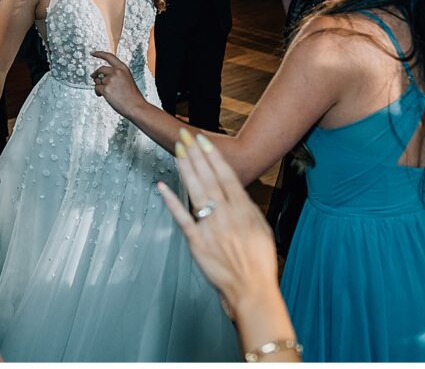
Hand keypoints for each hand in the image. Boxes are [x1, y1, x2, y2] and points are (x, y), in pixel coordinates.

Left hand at [91, 51, 147, 116]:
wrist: (136, 106)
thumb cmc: (132, 96)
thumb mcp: (127, 79)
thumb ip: (116, 74)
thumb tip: (101, 76)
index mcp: (123, 68)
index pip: (109, 56)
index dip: (100, 54)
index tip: (93, 53)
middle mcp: (116, 72)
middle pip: (100, 69)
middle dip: (96, 74)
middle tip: (94, 77)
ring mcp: (110, 80)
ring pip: (98, 81)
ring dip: (99, 86)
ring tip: (108, 93)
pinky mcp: (106, 89)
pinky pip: (96, 88)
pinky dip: (98, 92)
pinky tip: (103, 96)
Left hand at [158, 129, 280, 318]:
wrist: (251, 288)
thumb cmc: (259, 261)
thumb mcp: (261, 228)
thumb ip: (246, 208)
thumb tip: (235, 191)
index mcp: (243, 209)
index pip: (225, 175)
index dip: (212, 156)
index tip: (203, 140)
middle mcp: (226, 214)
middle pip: (208, 178)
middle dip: (195, 154)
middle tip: (184, 136)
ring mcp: (210, 226)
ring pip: (195, 191)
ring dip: (185, 168)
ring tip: (177, 151)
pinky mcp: (196, 241)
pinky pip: (182, 217)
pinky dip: (171, 201)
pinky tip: (162, 186)